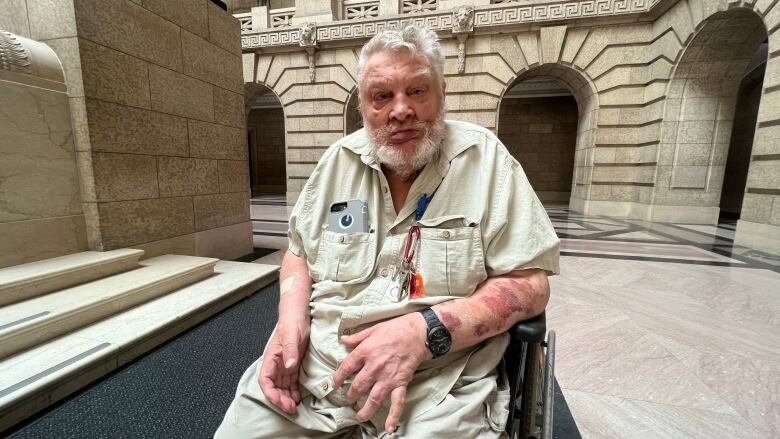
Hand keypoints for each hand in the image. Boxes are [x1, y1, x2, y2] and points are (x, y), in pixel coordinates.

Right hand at [258, 317, 309, 413]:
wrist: (298, 313)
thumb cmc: (293, 321)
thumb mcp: (292, 335)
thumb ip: (290, 350)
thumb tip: (288, 366)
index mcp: (271, 357)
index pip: (265, 380)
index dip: (270, 393)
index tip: (279, 401)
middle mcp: (276, 363)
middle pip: (273, 386)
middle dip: (280, 399)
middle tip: (291, 409)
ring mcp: (284, 364)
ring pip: (282, 386)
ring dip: (286, 398)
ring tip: (294, 407)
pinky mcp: (293, 364)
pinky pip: (290, 381)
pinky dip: (293, 391)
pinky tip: (297, 398)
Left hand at [332, 313, 431, 432]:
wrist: (419, 333)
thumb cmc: (396, 328)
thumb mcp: (373, 329)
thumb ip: (356, 337)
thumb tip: (343, 340)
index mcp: (365, 352)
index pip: (346, 368)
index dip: (338, 377)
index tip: (335, 384)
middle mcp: (374, 367)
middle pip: (358, 386)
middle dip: (351, 395)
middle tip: (349, 399)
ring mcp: (387, 377)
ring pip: (373, 398)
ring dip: (365, 409)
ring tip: (359, 416)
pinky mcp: (401, 383)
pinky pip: (396, 402)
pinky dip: (393, 416)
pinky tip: (389, 427)